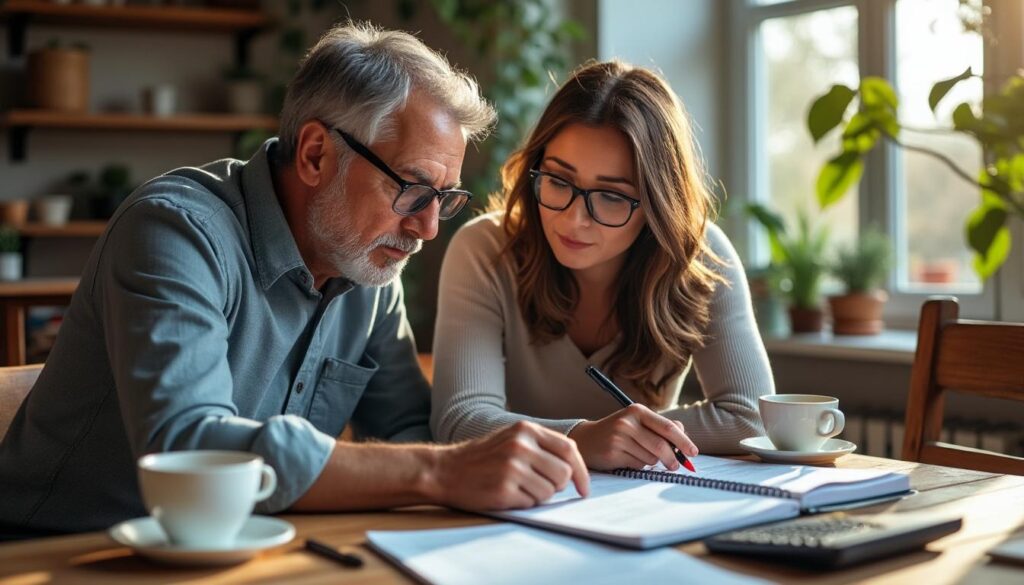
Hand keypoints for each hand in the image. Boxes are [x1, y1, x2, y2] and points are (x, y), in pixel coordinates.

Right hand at [433, 421, 589, 510]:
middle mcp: (521, 446)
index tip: (584, 488)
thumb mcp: (511, 439)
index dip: (581, 472)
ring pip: (550, 492)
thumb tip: (573, 470)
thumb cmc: (481, 458)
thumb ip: (541, 447)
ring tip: (518, 488)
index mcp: (526, 430)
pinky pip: (531, 503)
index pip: (569, 449)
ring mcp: (512, 467)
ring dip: (539, 496)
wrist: (444, 470)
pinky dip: (523, 503)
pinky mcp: (504, 489)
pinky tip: (506, 494)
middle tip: (538, 486)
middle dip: (557, 486)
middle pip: (563, 474)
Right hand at [568, 404, 697, 470]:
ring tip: (640, 455)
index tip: (693, 452)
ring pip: (650, 457)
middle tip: (676, 465)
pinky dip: (639, 466)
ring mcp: (618, 438)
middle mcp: (627, 422)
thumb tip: (683, 433)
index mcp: (637, 411)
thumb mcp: (638, 422)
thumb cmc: (618, 431)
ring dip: (652, 461)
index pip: (667, 427)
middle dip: (672, 458)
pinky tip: (629, 459)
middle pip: (661, 445)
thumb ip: (660, 426)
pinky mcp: (612, 453)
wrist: (586, 439)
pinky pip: (637, 465)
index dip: (683, 441)